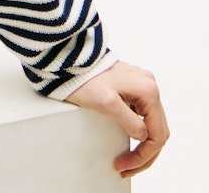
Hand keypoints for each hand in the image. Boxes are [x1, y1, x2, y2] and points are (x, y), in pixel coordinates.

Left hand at [65, 60, 168, 177]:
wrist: (71, 60)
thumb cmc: (85, 78)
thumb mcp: (106, 103)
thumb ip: (129, 122)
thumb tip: (143, 137)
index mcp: (148, 91)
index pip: (157, 134)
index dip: (144, 155)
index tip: (126, 165)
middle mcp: (150, 86)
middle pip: (158, 131)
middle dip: (145, 154)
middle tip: (127, 168)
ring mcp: (142, 86)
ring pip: (152, 124)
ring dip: (143, 145)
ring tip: (128, 160)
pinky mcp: (133, 87)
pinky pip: (143, 115)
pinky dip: (138, 131)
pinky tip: (129, 141)